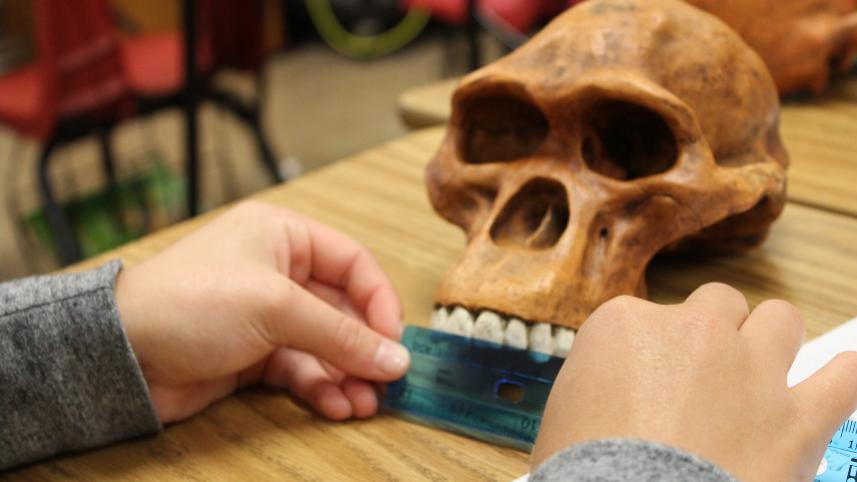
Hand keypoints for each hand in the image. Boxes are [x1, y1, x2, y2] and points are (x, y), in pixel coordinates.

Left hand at [115, 201, 408, 423]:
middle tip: (387, 381)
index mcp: (283, 236)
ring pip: (324, 344)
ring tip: (365, 403)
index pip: (354, 263)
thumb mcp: (274, 307)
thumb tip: (395, 358)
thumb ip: (340, 334)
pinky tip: (337, 405)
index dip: (380, 301)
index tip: (395, 341)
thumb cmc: (187, 303)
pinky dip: (321, 386)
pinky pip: (302, 368)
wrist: (121, 353)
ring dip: (347, 373)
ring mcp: (266, 315)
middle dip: (364, 347)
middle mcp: (278, 271)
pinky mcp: (254, 353)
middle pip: (343, 309)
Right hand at [531, 283, 856, 481]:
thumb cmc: (583, 470)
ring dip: (772, 339)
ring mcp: (750, 369)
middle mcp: (692, 331)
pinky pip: (843, 380)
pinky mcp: (797, 418)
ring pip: (780, 319)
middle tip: (705, 373)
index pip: (646, 316)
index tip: (648, 378)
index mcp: (626, 325)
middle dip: (714, 332)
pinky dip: (843, 377)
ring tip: (764, 369)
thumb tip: (618, 391)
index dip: (650, 350)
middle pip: (717, 304)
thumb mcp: (565, 411)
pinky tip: (840, 376)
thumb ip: (600, 381)